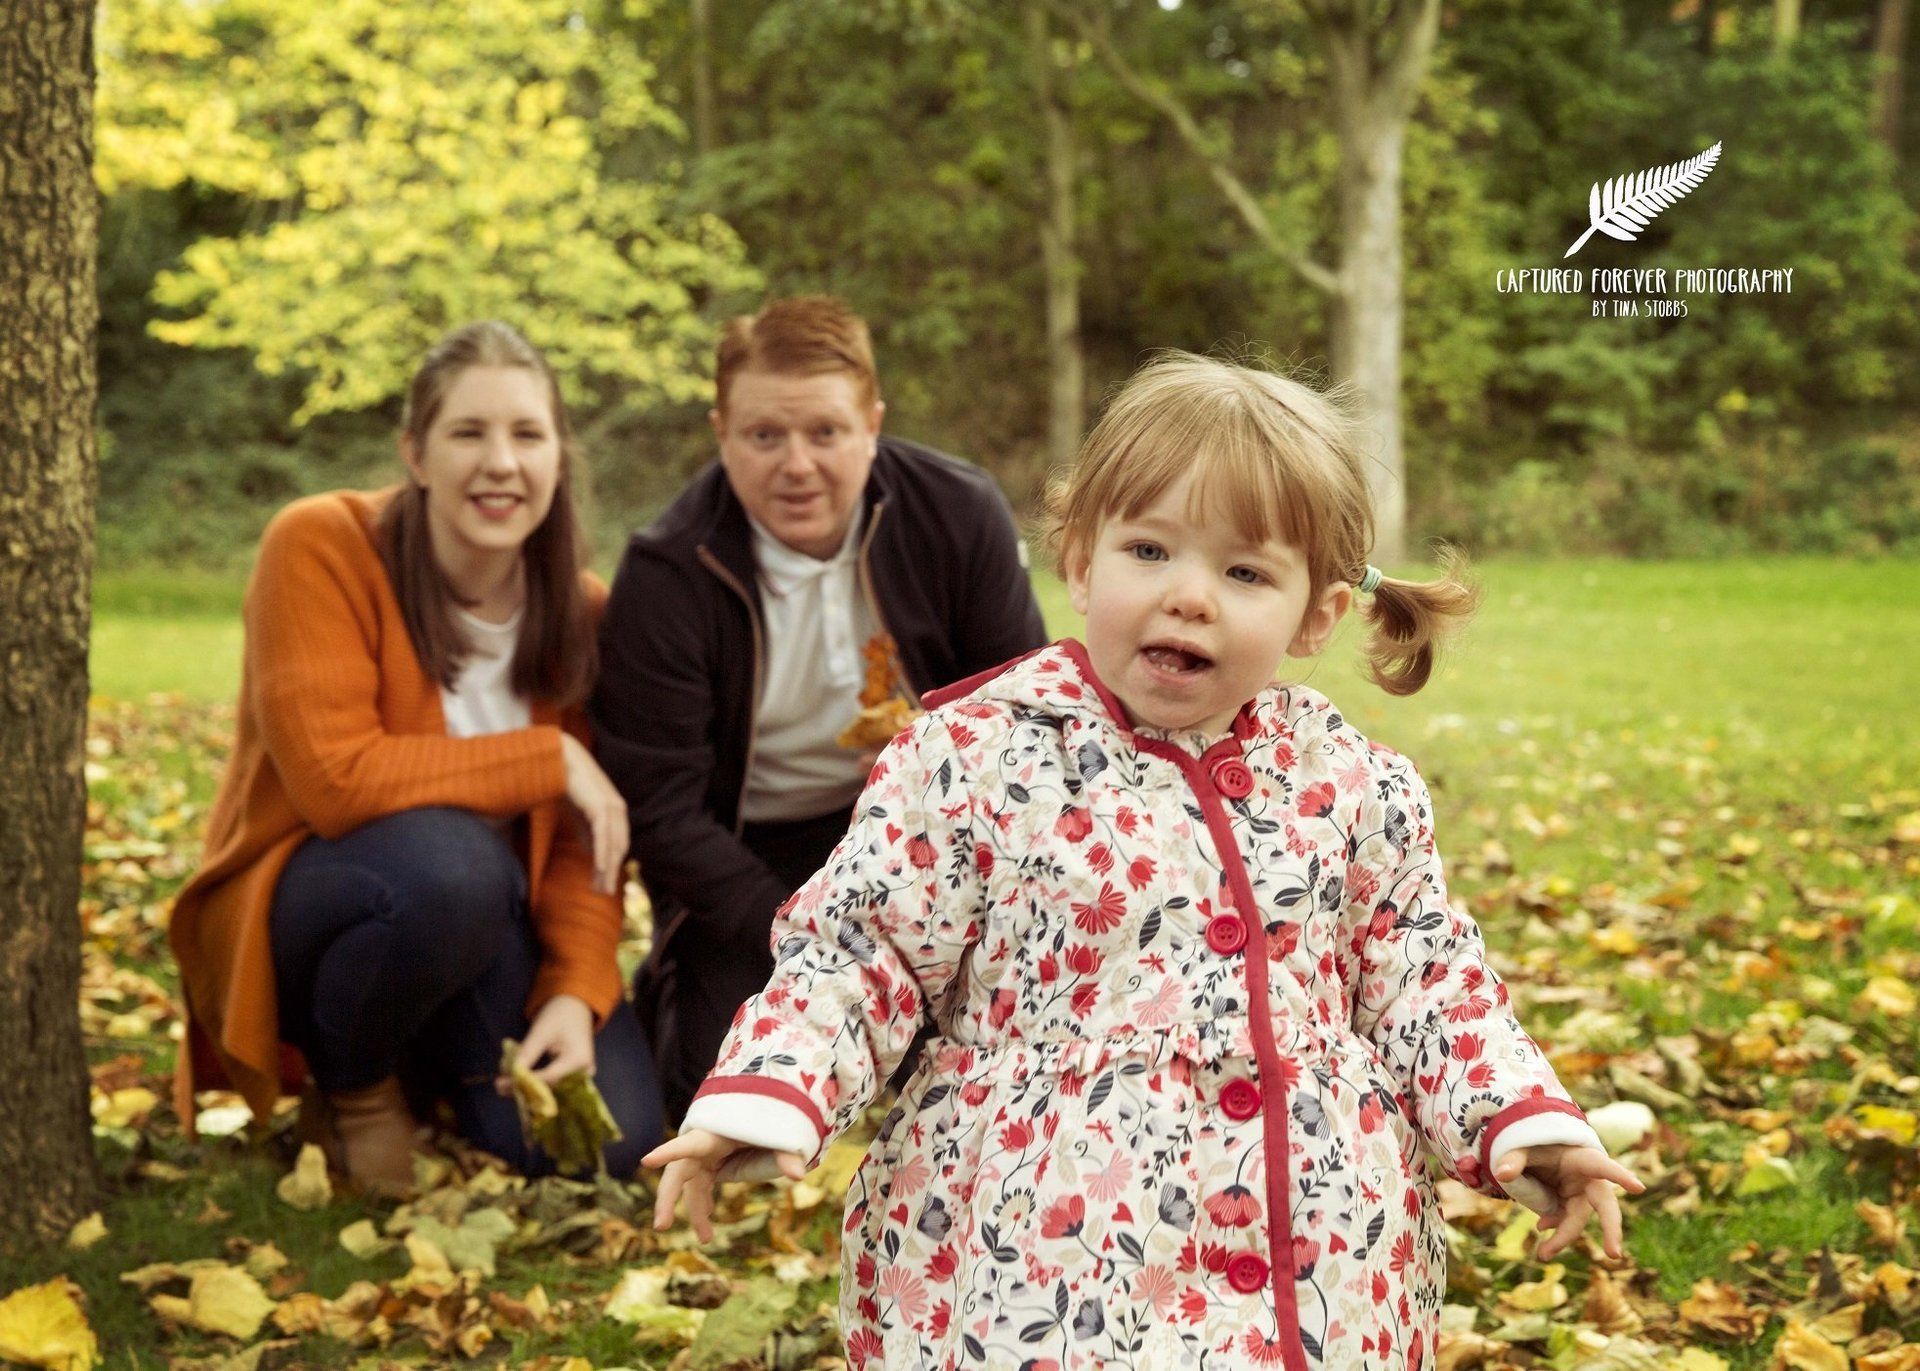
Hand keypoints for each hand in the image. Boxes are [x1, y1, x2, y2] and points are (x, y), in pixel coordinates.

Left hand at [497, 994, 595, 1091]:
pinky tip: (517, 1079)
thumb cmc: (560, 1015)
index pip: (548, 1078)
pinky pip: (551, 1084)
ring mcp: (579, 1077)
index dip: (524, 1082)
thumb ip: (527, 1054)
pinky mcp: (573, 1078)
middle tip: (499, 1085)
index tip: (502, 1084)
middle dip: (523, 1086)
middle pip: (548, 1087)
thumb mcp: (541, 1032)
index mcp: (579, 1060)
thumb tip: (510, 1075)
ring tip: (504, 1082)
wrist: (575, 1008)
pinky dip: (534, 1082)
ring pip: (548, 1089)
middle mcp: (583, 1073)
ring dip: (526, 1086)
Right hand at [560, 733, 627, 894]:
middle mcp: (617, 809)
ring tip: (601, 888)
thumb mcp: (579, 814)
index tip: (603, 883)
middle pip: (618, 848)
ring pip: (612, 845)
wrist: (560, 759)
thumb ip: (587, 832)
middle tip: (603, 892)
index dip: (612, 865)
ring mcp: (611, 808)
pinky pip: (603, 836)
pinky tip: (598, 869)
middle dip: (611, 872)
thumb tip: (592, 853)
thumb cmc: (568, 784)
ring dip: (607, 869)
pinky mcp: (601, 807)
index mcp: (615, 811)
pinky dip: (602, 854)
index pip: (617, 843)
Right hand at [643, 1128, 808, 1242]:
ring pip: (690, 1186)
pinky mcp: (710, 1163)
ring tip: (707, 1238)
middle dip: (668, 1199)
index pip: (690, 1143)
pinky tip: (708, 1221)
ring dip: (695, 1211)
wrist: (769, 1110)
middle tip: (662, 1226)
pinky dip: (702, 1204)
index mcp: (716, 1133)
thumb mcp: (779, 1135)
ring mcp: (706, 1155)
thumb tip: (799, 1175)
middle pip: (679, 1172)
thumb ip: (786, 1152)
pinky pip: (700, 1186)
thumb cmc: (771, 1119)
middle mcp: (705, 1144)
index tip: (646, 1161)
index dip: (669, 1152)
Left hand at [1494, 1144, 1646, 1260]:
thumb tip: (1502, 1175)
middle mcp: (1588, 1181)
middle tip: (1613, 1254)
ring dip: (1563, 1238)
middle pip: (1605, 1206)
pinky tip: (1542, 1230)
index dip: (1620, 1176)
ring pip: (1579, 1221)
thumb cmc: (1538, 1144)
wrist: (1540, 1154)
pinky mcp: (1572, 1207)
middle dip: (1610, 1229)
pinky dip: (1554, 1229)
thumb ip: (1513, 1158)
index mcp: (1583, 1159)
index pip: (1603, 1166)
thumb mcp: (1523, 1146)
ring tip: (1543, 1254)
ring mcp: (1581, 1196)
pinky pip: (1565, 1223)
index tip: (1638, 1187)